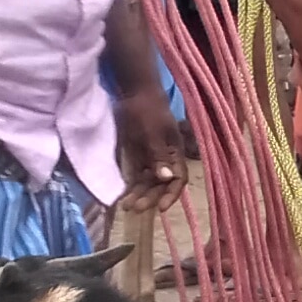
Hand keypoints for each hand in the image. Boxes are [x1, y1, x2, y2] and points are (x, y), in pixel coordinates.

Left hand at [117, 88, 190, 215]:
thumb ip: (159, 155)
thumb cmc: (148, 110)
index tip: (161, 208)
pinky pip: (137, 175)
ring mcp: (150, 157)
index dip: (171, 194)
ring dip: (139, 194)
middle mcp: (165, 158)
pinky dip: (132, 186)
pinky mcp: (137, 154)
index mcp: (175, 152)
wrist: (133, 92)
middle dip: (150, 197)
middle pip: (161, 184)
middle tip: (134, 207)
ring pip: (148, 182)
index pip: (178, 179)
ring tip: (125, 206)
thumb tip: (167, 178)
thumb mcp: (153, 132)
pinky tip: (124, 195)